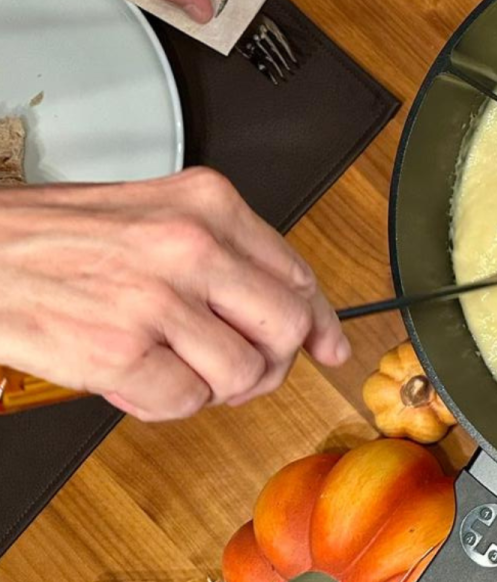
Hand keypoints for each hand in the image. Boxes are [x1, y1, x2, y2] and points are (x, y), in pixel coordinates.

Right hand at [0, 168, 347, 420]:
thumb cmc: (56, 236)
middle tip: (242, 368)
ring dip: (214, 386)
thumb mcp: (155, 214)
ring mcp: (156, 300)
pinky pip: (185, 401)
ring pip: (243, 373)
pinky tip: (137, 377)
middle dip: (272, 361)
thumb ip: (229, 255)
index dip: (320, 321)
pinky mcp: (119, 353)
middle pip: (286, 328)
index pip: (298, 274)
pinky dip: (165, 402)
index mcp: (208, 204)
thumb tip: (304, 315)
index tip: (329, 344)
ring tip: (174, 366)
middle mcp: (191, 246)